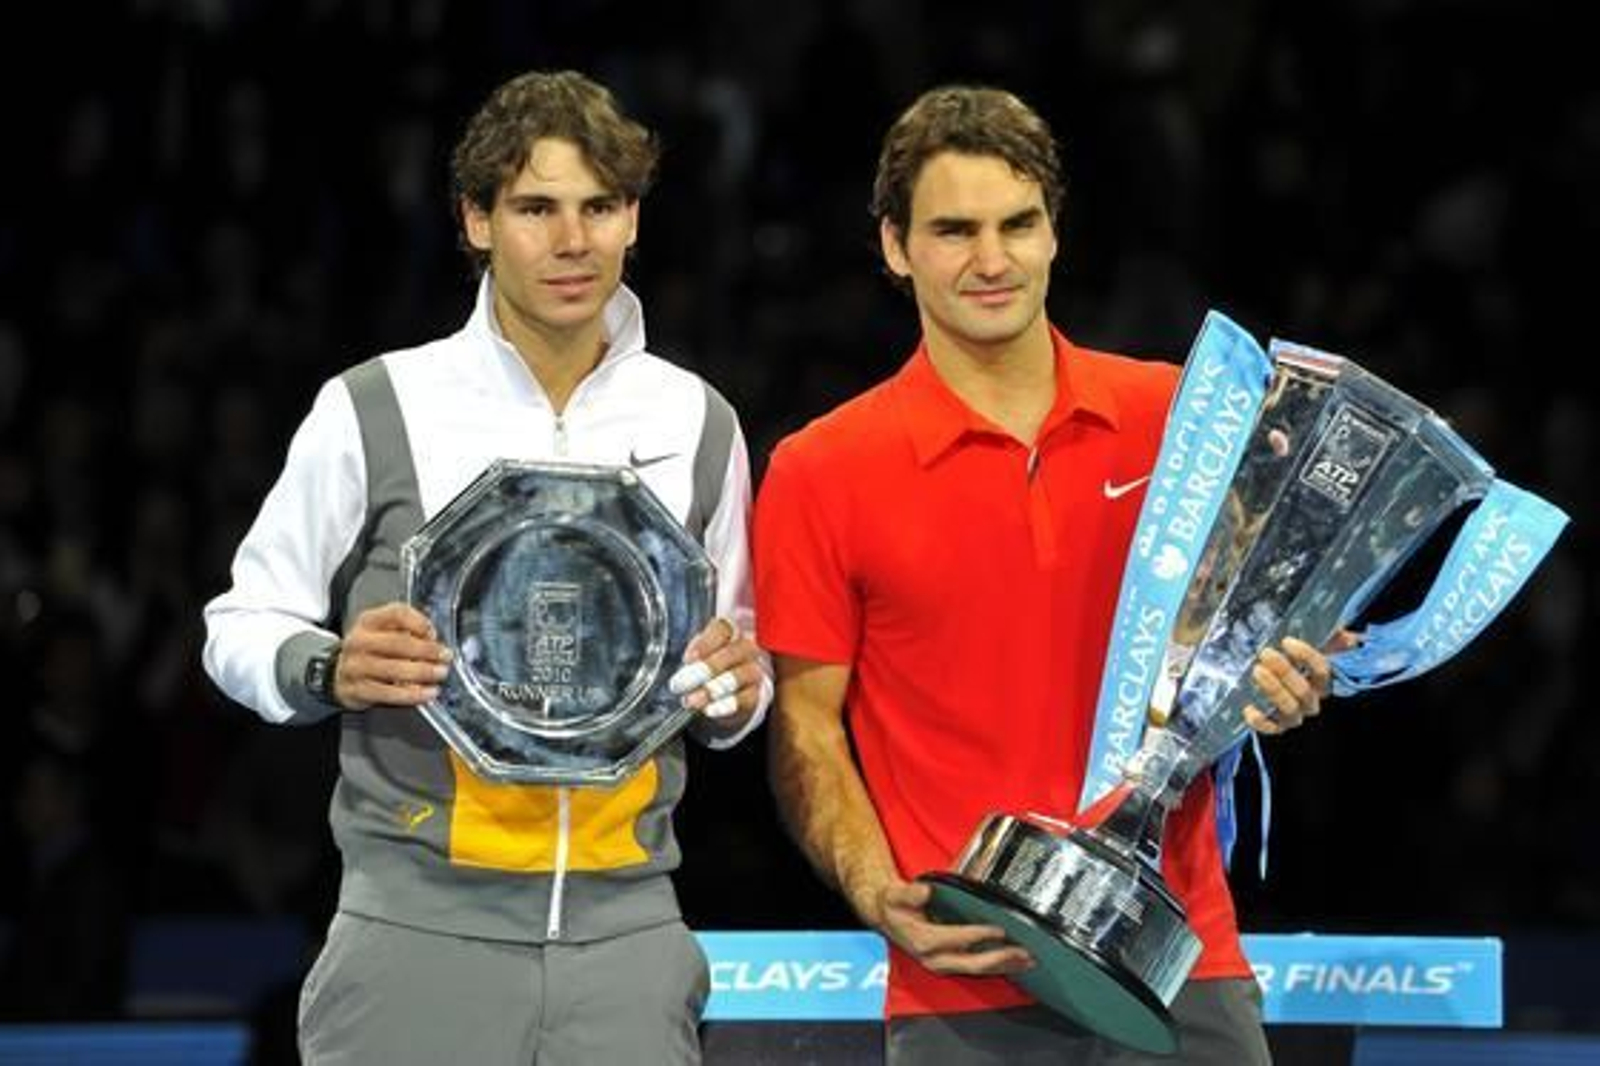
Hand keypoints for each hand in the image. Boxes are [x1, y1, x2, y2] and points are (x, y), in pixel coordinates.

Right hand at [334, 602, 451, 709]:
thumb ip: (408, 627)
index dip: (419, 622)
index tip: (434, 633)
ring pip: (393, 669)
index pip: (396, 613)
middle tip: (445, 656)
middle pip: (397, 643)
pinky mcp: (356, 690)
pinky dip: (411, 694)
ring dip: (422, 672)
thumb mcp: (384, 630)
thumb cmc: (370, 650)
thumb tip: (431, 637)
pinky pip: (388, 693)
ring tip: (439, 673)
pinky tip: (426, 693)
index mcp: (368, 621)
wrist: (339, 674)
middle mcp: (359, 641)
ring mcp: (355, 666)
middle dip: (426, 650)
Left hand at [668, 617, 762, 722]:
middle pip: (732, 652)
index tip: (688, 659)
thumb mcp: (696, 656)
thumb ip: (693, 655)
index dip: (705, 643)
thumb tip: (687, 663)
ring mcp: (753, 670)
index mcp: (729, 631)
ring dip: (712, 689)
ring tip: (692, 700)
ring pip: (739, 675)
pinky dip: (725, 705)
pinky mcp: (756, 694)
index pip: (722, 629)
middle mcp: (746, 648)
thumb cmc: (707, 668)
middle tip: (683, 683)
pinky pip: (745, 698)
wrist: (723, 695)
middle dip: (706, 668)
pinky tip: (709, 709)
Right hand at [868, 879, 1032, 977]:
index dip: (977, 935)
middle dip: (998, 958)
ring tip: (1025, 961)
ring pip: (976, 970)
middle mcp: (933, 958)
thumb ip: (909, 894)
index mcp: (922, 941)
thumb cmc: (894, 906)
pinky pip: (975, 968)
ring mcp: (942, 963)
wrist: (887, 916)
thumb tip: (926, 892)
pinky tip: (1012, 963)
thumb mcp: (895, 895)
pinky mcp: (950, 963)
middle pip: (971, 963)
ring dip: (1002, 966)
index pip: (955, 939)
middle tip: (1021, 951)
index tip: (997, 930)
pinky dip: (996, 967)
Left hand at [1243, 629, 1357, 734]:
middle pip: (1304, 691)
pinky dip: (1260, 720)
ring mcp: (1293, 716)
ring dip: (1274, 690)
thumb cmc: (1290, 663)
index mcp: (1320, 683)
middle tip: (1266, 653)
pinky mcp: (1274, 726)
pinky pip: (1269, 728)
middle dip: (1285, 672)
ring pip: (1290, 709)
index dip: (1307, 656)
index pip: (1322, 671)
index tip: (1286, 641)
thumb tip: (1350, 638)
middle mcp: (1310, 702)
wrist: (1267, 681)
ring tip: (1257, 670)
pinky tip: (1248, 707)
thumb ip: (1328, 639)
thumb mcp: (1308, 648)